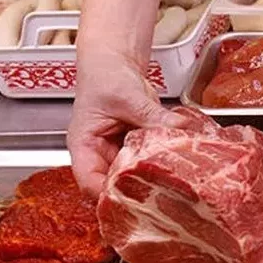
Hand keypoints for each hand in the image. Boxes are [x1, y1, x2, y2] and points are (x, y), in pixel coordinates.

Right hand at [67, 50, 189, 196]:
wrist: (115, 62)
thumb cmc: (105, 77)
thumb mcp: (128, 96)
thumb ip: (151, 116)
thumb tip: (178, 128)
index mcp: (84, 147)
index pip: (89, 183)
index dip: (108, 195)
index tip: (132, 199)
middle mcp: (100, 156)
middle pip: (114, 186)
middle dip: (136, 191)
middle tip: (160, 193)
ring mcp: (120, 154)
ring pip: (135, 178)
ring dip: (152, 179)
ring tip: (172, 179)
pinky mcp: (138, 150)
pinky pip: (150, 163)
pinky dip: (162, 164)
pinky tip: (176, 165)